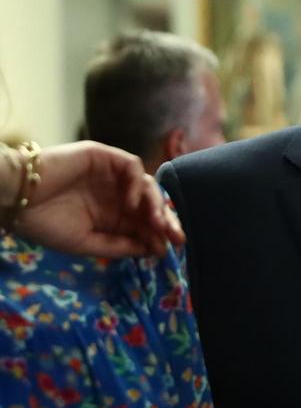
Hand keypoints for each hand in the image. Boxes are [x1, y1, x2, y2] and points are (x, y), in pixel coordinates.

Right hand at [12, 141, 183, 257]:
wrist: (15, 200)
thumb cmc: (44, 224)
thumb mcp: (86, 242)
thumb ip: (119, 246)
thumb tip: (154, 251)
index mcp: (112, 215)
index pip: (145, 223)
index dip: (159, 235)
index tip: (168, 250)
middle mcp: (115, 194)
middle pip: (152, 205)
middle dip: (167, 221)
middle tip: (176, 237)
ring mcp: (110, 175)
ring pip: (147, 185)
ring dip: (156, 204)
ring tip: (157, 223)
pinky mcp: (102, 156)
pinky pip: (131, 166)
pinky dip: (138, 183)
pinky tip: (133, 203)